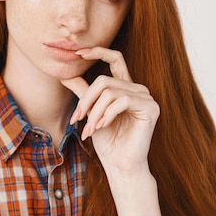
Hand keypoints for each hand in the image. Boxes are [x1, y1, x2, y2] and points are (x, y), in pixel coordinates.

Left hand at [61, 47, 158, 175]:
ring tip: (90, 129)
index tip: (78, 53)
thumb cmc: (107, 141)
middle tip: (76, 118)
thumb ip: (82, 92)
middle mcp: (137, 89)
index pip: (114, 59)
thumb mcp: (90, 112)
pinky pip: (121, 101)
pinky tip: (103, 126)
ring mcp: (146, 97)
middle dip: (86, 100)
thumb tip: (64, 74)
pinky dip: (107, 114)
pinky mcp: (150, 107)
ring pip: (110, 92)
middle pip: (104, 81)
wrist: (120, 164)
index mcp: (124, 87)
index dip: (98, 51)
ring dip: (94, 113)